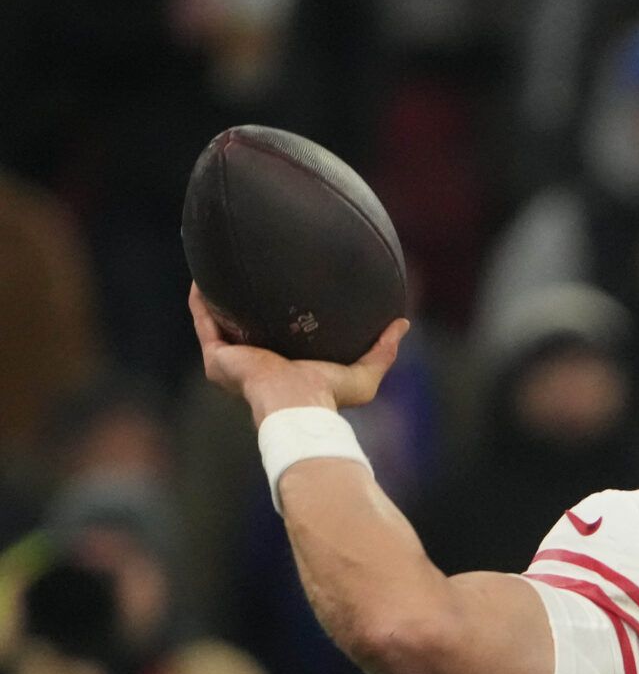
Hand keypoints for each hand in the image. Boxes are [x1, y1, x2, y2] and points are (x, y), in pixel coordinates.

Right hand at [189, 283, 408, 421]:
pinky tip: (202, 277)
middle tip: (250, 273)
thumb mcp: (363, 374)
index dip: (279, 317)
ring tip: (219, 268)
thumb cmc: (329, 397)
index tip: (286, 293)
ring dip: (217, 298)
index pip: (278, 339)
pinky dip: (201, 300)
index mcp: (283, 368)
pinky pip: (204, 321)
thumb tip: (402, 323)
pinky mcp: (217, 356)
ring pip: (219, 323)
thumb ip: (383, 350)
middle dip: (245, 305)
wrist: (297, 405)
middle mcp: (254, 364)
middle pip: (246, 329)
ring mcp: (232, 361)